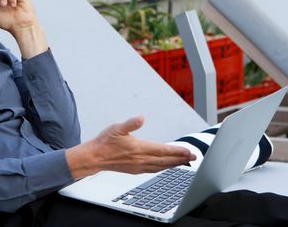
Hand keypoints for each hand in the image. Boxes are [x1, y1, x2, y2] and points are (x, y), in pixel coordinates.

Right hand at [65, 116, 195, 179]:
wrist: (94, 157)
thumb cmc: (104, 142)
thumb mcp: (116, 128)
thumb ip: (130, 123)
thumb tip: (141, 118)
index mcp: (139, 148)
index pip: (163, 150)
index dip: (177, 151)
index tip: (189, 151)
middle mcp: (141, 159)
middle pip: (165, 160)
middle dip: (181, 159)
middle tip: (193, 157)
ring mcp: (139, 166)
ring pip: (161, 167)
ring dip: (174, 164)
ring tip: (184, 162)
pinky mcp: (135, 170)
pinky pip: (154, 170)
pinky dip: (163, 168)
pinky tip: (166, 166)